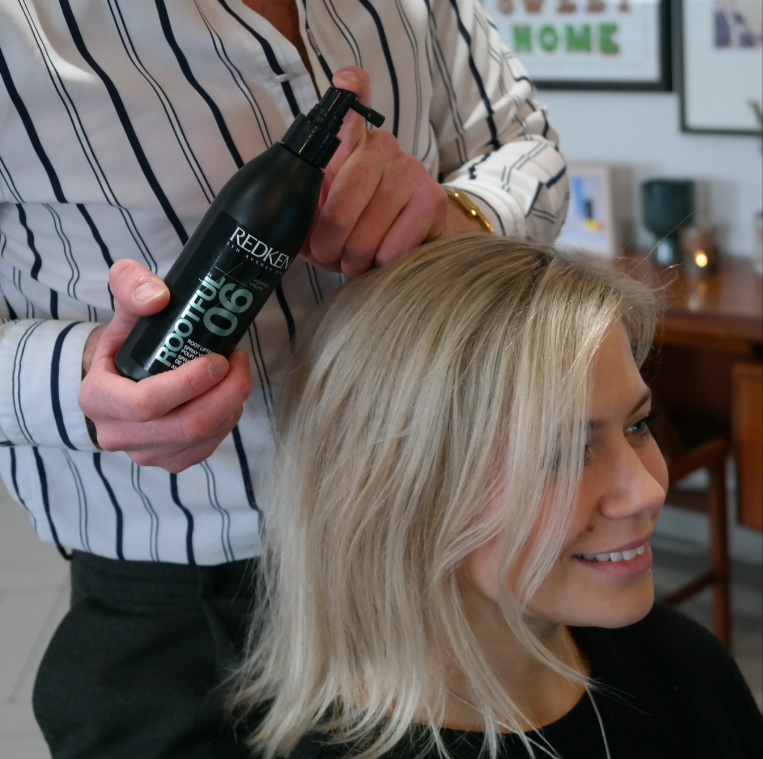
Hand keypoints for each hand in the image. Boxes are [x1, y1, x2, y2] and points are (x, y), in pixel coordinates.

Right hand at [78, 259, 251, 472]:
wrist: (121, 377)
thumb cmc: (127, 344)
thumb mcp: (122, 309)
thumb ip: (131, 287)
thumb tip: (158, 297)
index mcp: (97, 398)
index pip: (146, 403)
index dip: (190, 383)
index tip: (218, 359)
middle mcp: (118, 434)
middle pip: (186, 426)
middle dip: (225, 393)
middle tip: (239, 362)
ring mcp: (144, 453)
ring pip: (202, 439)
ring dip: (230, 405)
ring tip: (236, 374)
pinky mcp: (169, 461)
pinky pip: (207, 448)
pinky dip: (226, 421)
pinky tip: (226, 398)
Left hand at [301, 67, 485, 278]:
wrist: (412, 238)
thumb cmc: (358, 222)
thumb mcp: (322, 209)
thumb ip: (302, 202)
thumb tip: (278, 221)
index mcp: (348, 141)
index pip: (350, 102)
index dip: (349, 89)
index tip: (346, 81)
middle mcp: (382, 146)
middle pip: (338, 211)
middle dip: (327, 248)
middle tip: (330, 255)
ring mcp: (409, 171)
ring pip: (363, 239)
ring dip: (353, 263)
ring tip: (356, 260)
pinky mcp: (430, 200)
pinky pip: (390, 250)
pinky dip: (379, 266)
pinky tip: (382, 259)